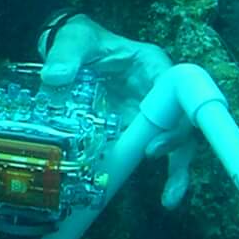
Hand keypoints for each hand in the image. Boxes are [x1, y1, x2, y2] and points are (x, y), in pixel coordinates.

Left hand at [40, 14, 193, 206]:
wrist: (69, 52)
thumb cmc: (80, 40)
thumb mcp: (75, 40)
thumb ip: (66, 55)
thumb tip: (55, 77)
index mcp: (152, 66)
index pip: (177, 93)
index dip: (174, 119)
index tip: (155, 146)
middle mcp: (158, 91)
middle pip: (183, 122)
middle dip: (180, 152)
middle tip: (171, 183)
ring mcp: (148, 112)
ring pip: (174, 141)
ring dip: (177, 170)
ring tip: (171, 199)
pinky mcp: (134, 128)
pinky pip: (148, 150)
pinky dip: (153, 171)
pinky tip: (162, 197)